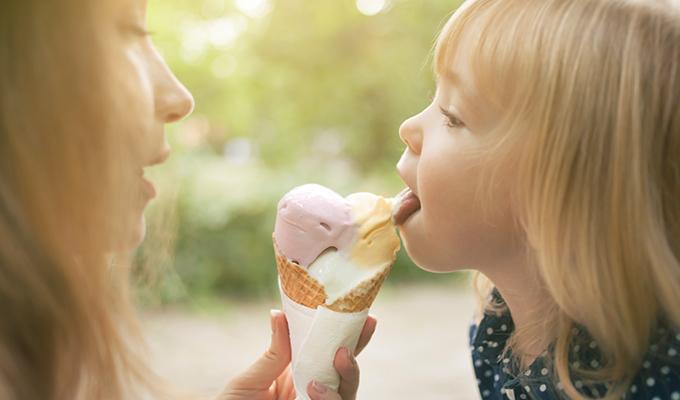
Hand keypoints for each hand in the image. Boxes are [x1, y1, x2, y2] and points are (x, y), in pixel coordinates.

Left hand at [219, 310, 376, 399]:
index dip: (349, 337)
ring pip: (346, 395)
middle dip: (354, 356)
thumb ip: (273, 353)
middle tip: (352, 340)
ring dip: (347, 377)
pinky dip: (330, 399)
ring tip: (338, 359)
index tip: (363, 317)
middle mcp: (312, 392)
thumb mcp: (250, 379)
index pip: (328, 353)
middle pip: (345, 375)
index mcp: (299, 373)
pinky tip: (315, 390)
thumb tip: (279, 313)